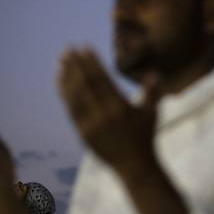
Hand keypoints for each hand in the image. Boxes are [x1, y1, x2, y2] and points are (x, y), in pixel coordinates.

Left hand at [58, 48, 159, 174]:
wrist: (134, 165)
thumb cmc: (145, 137)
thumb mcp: (151, 113)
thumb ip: (152, 92)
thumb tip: (154, 73)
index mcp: (120, 107)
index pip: (101, 79)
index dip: (91, 62)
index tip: (84, 47)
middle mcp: (104, 114)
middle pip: (85, 84)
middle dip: (75, 64)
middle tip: (67, 49)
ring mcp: (91, 125)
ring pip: (74, 95)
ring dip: (66, 76)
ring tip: (61, 61)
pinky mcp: (82, 133)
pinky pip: (70, 109)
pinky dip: (64, 93)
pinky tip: (59, 81)